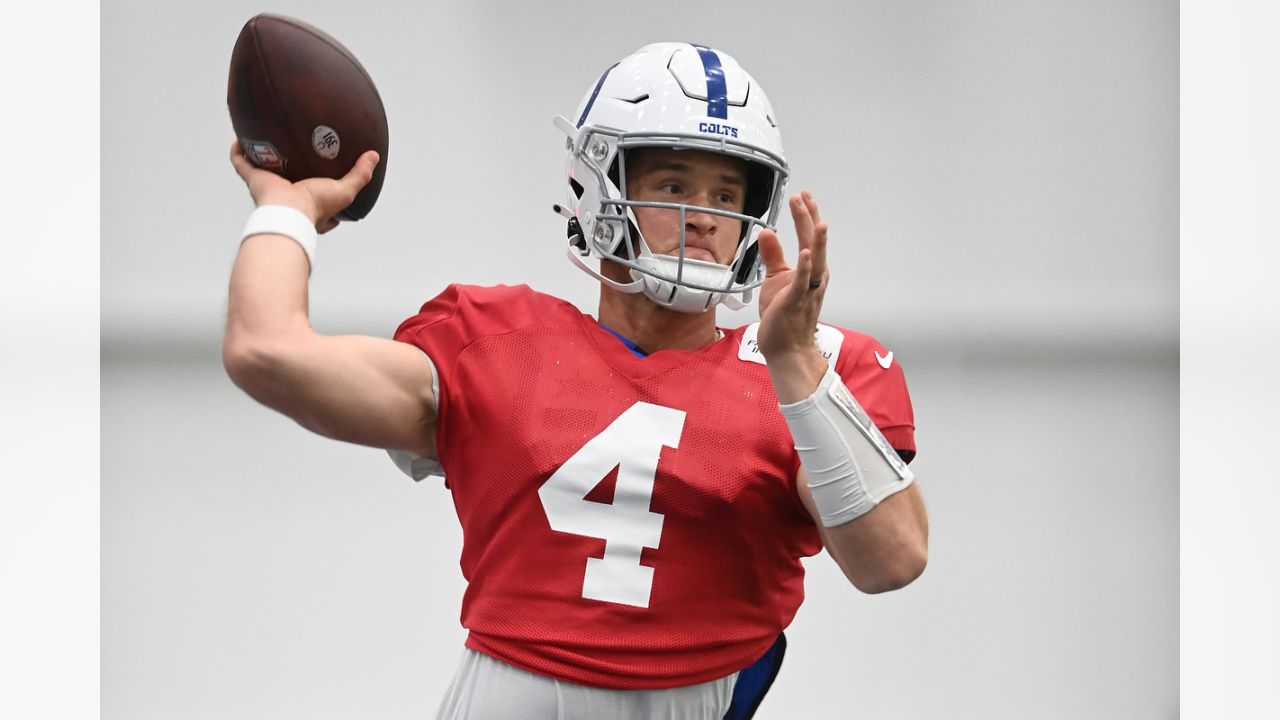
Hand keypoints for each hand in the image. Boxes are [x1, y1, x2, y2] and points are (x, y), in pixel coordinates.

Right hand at [229, 140, 378, 233]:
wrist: (288, 210)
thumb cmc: (315, 205)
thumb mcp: (344, 191)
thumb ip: (360, 175)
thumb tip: (374, 156)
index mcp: (309, 206)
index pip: (318, 199)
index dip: (323, 190)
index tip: (328, 180)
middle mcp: (288, 198)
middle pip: (288, 180)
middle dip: (290, 168)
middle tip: (294, 151)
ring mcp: (269, 188)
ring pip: (264, 170)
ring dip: (263, 157)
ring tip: (266, 140)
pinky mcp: (254, 180)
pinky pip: (242, 163)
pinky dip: (238, 152)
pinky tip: (239, 140)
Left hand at [755, 190, 828, 361]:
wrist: (787, 348)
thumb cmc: (783, 315)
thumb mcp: (775, 279)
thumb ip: (773, 255)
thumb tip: (766, 231)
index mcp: (810, 269)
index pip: (808, 237)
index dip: (805, 215)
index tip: (802, 195)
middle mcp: (815, 277)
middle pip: (813, 243)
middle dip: (809, 219)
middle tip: (804, 196)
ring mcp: (807, 290)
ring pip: (815, 261)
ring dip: (816, 241)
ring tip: (818, 221)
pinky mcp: (795, 302)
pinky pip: (802, 283)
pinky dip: (804, 268)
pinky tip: (804, 253)